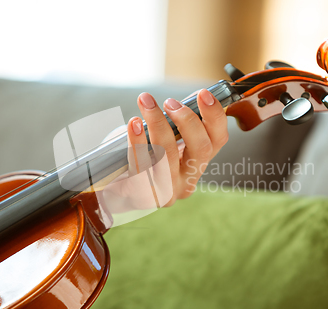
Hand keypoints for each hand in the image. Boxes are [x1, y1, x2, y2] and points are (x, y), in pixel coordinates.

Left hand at [125, 88, 228, 205]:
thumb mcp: (162, 138)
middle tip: (170, 102)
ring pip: (169, 156)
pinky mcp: (143, 195)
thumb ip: (176, 123)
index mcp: (197, 164)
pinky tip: (134, 124)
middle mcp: (187, 181)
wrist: (110, 186)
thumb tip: (182, 100)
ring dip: (158, 123)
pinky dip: (137, 141)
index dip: (215, 116)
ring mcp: (166, 191)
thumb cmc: (139, 155)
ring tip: (146, 102)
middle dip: (188, 120)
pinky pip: (142, 166)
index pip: (218, 140)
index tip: (204, 94)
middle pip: (201, 150)